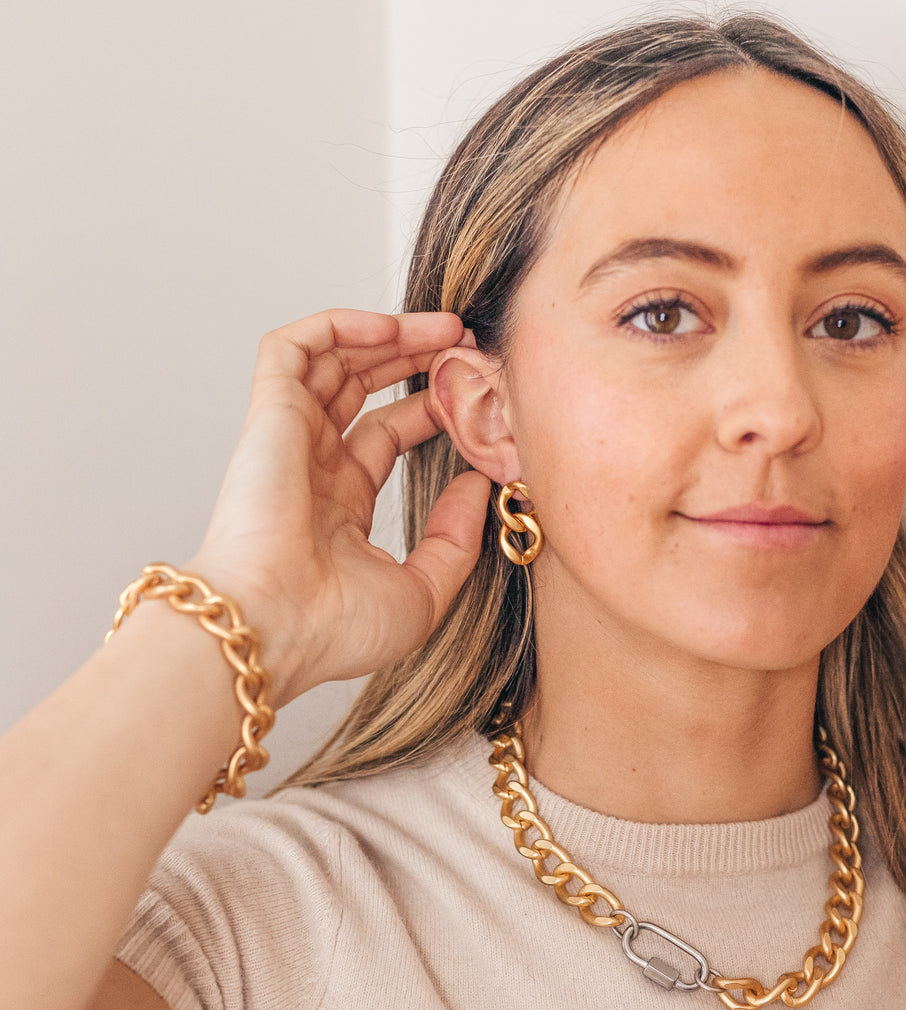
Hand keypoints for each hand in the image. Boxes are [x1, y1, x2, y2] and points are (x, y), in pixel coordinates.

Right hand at [188, 310, 490, 703]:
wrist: (274, 629)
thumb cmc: (336, 628)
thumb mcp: (423, 591)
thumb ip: (456, 539)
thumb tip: (479, 483)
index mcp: (340, 504)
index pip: (388, 434)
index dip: (432, 408)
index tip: (476, 395)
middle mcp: (312, 465)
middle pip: (364, 389)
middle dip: (416, 359)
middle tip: (465, 343)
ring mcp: (288, 438)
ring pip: (333, 359)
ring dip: (390, 335)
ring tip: (447, 327)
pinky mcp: (268, 415)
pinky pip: (293, 348)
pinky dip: (338, 326)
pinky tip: (391, 327)